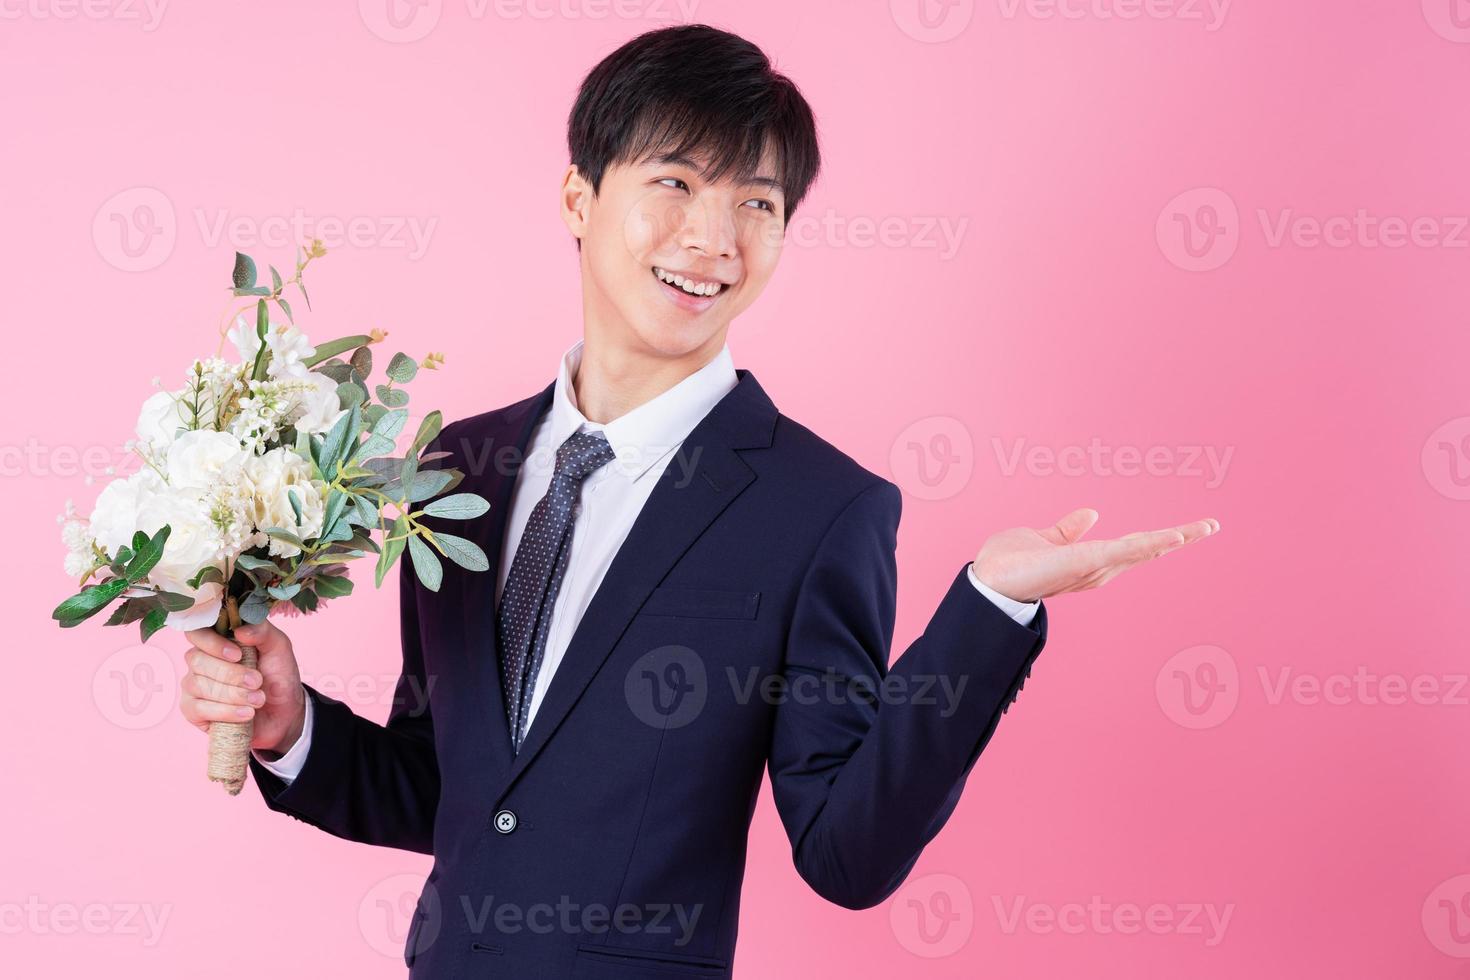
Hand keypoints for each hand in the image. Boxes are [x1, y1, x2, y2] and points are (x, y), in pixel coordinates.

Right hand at [180, 618, 305, 756]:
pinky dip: (226, 712)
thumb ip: (263, 632)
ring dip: (233, 695)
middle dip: (231, 674)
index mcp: (217, 640)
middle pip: (198, 660)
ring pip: (198, 685)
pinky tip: (246, 713)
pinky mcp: (192, 711)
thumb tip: (240, 630)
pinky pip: (198, 709)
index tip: (238, 655)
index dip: (213, 643)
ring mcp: (193, 685)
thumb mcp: (279, 648)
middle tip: (257, 682)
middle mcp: (200, 661)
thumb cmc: (276, 675)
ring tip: (258, 700)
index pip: (197, 632)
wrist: (283, 712)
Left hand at [973, 508, 1218, 602]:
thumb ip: (1069, 529)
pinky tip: (1175, 537)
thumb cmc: (1009, 564)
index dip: (1160, 539)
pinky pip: (1126, 550)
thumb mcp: (1046, 538)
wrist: (989, 581)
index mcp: (1090, 562)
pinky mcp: (1089, 563)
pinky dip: (1151, 544)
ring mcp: (1095, 567)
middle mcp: (1098, 569)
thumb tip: (1092, 513)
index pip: (1133, 547)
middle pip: (1146, 550)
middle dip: (1180, 538)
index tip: (1187, 531)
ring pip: (1144, 549)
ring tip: (1206, 526)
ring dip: (1176, 537)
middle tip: (1211, 525)